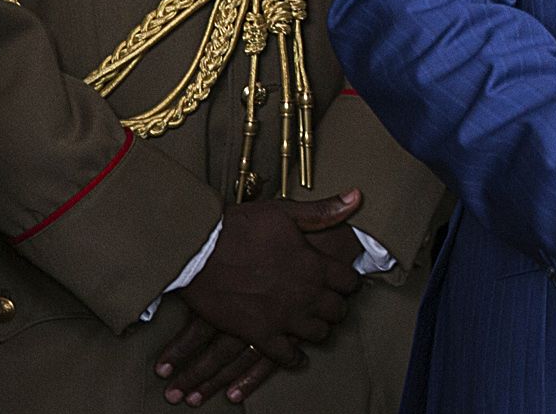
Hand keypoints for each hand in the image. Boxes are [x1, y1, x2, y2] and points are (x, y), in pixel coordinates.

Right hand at [155, 192, 363, 404]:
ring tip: (314, 325)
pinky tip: (296, 357)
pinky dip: (293, 358)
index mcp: (316, 265)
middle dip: (336, 307)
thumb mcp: (286, 213)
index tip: (345, 282)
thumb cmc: (241, 227)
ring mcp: (284, 316)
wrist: (198, 250)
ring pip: (317, 333)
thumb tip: (357, 196)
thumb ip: (323, 211)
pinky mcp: (258, 333)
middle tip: (330, 305)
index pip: (350, 281)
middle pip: (337, 310)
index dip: (349, 282)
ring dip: (319, 330)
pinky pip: (285, 355)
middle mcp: (306, 294)